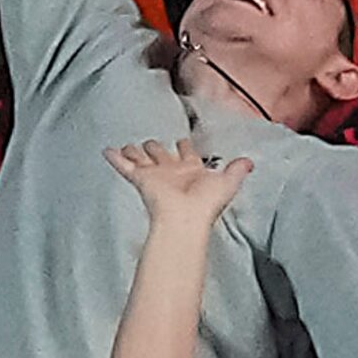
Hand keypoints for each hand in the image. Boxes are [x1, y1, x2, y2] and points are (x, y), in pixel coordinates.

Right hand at [104, 136, 253, 229]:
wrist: (187, 217)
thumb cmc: (206, 204)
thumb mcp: (229, 182)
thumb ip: (237, 169)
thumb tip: (250, 162)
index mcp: (192, 171)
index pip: (187, 155)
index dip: (186, 147)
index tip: (182, 139)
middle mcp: (173, 173)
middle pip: (161, 155)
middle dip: (156, 148)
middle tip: (149, 143)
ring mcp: (155, 176)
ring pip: (142, 159)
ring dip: (135, 152)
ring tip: (127, 146)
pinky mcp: (141, 180)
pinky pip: (125, 166)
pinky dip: (116, 158)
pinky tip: (107, 150)